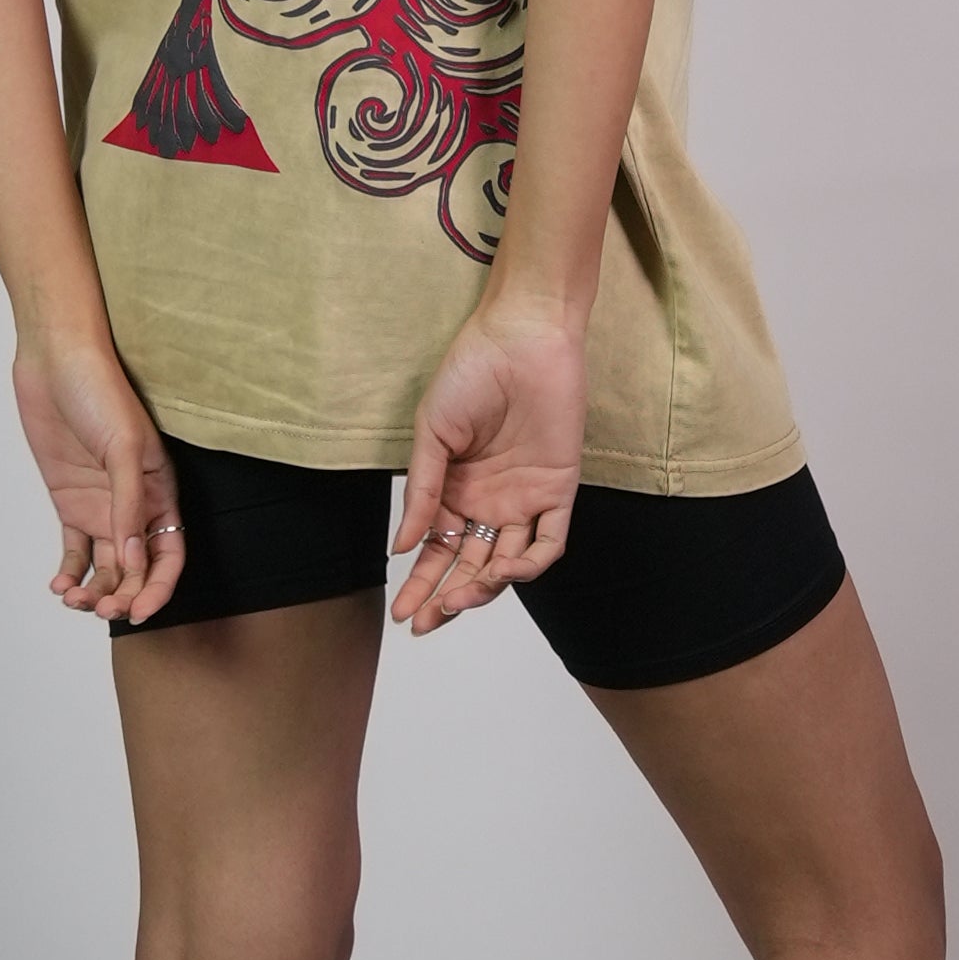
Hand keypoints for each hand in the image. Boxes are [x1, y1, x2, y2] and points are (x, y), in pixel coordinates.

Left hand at [13, 341, 185, 625]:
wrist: (55, 360)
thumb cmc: (100, 390)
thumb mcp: (124, 447)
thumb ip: (129, 504)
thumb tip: (134, 557)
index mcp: (160, 490)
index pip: (169, 553)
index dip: (158, 587)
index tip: (140, 612)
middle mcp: (135, 504)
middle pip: (137, 568)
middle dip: (122, 595)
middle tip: (101, 609)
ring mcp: (102, 505)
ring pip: (106, 565)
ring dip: (95, 590)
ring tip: (75, 600)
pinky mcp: (71, 502)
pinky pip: (76, 550)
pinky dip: (71, 573)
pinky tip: (60, 586)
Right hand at [390, 296, 585, 636]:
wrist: (520, 339)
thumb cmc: (470, 375)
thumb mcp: (431, 436)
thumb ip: (420, 493)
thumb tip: (401, 548)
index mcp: (454, 491)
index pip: (436, 552)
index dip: (419, 584)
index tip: (400, 613)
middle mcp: (489, 502)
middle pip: (469, 566)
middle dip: (447, 598)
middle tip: (426, 621)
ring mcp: (524, 499)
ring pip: (506, 563)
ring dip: (483, 587)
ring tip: (458, 599)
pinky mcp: (558, 490)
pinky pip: (549, 541)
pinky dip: (530, 564)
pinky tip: (505, 572)